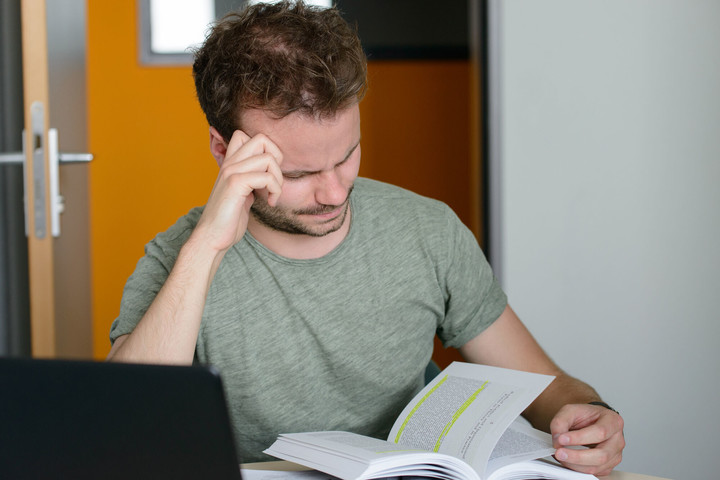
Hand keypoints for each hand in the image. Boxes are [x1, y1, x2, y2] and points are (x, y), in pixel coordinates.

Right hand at [195, 129, 283, 252]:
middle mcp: (229, 164)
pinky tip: (270, 202)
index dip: (265, 150)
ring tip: (273, 195)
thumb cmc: (228, 220)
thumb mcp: (242, 194)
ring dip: (278, 179)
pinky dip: (275, 190)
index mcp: (229, 164)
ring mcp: (231, 172)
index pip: (245, 135)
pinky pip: (266, 177)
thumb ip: (251, 180)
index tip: (267, 173)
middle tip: (274, 180)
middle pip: (262, 139)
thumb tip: (268, 174)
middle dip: (277, 158)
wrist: (211, 238)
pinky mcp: (235, 184)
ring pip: (268, 158)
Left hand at [551, 403, 624, 475]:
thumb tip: (557, 439)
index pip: (600, 432)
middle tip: (559, 452)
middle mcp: (618, 440)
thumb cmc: (585, 415)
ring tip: (561, 456)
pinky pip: (594, 472)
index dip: (580, 438)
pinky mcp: (608, 466)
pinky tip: (568, 461)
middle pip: (601, 455)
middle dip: (577, 456)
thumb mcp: (571, 410)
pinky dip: (578, 469)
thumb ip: (561, 421)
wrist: (592, 421)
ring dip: (575, 464)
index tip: (562, 438)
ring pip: (597, 467)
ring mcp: (615, 455)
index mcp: (613, 421)